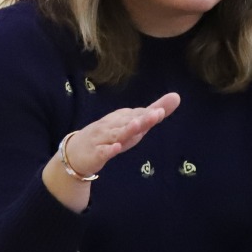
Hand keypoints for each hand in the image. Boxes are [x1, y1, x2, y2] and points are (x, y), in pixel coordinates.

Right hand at [62, 92, 181, 178]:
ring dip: (127, 130)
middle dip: (143, 119)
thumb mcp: (132, 124)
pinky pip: (103, 152)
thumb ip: (153, 112)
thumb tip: (177, 96)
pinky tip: (116, 148)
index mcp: (122, 118)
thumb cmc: (108, 136)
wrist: (75, 152)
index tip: (163, 109)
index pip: (139, 114)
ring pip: (117, 135)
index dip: (151, 113)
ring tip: (138, 125)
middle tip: (158, 113)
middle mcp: (113, 126)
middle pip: (130, 122)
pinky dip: (109, 149)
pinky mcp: (95, 154)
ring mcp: (103, 139)